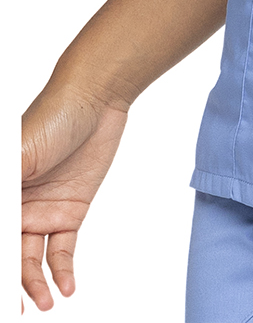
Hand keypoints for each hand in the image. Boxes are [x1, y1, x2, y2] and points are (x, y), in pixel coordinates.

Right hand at [22, 85, 127, 311]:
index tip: (0, 294)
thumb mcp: (17, 154)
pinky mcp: (69, 212)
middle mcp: (14, 206)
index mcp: (0, 192)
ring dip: (34, 286)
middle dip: (8, 285)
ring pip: (30, 260)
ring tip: (44, 304)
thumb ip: (4, 190)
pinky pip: (61, 251)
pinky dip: (62, 272)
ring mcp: (41, 210)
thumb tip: (2, 215)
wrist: (97, 97)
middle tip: (13, 312)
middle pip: (6, 255)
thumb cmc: (51, 115)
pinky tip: (65, 288)